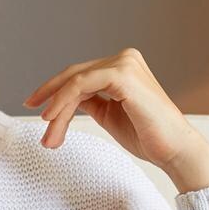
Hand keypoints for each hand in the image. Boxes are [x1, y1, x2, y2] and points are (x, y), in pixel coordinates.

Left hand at [23, 48, 208, 192]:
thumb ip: (90, 101)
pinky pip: (81, 85)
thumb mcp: (108, 114)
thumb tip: (66, 100)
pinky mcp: (123, 75)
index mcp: (123, 66)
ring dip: (57, 110)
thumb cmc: (147, 135)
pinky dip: (64, 101)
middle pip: (74, 76)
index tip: (35, 107)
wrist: (173, 150)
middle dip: (52, 101)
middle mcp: (125, 59)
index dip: (55, 90)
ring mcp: (125, 63)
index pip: (80, 75)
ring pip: (75, 82)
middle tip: (39, 124)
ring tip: (50, 136)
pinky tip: (54, 118)